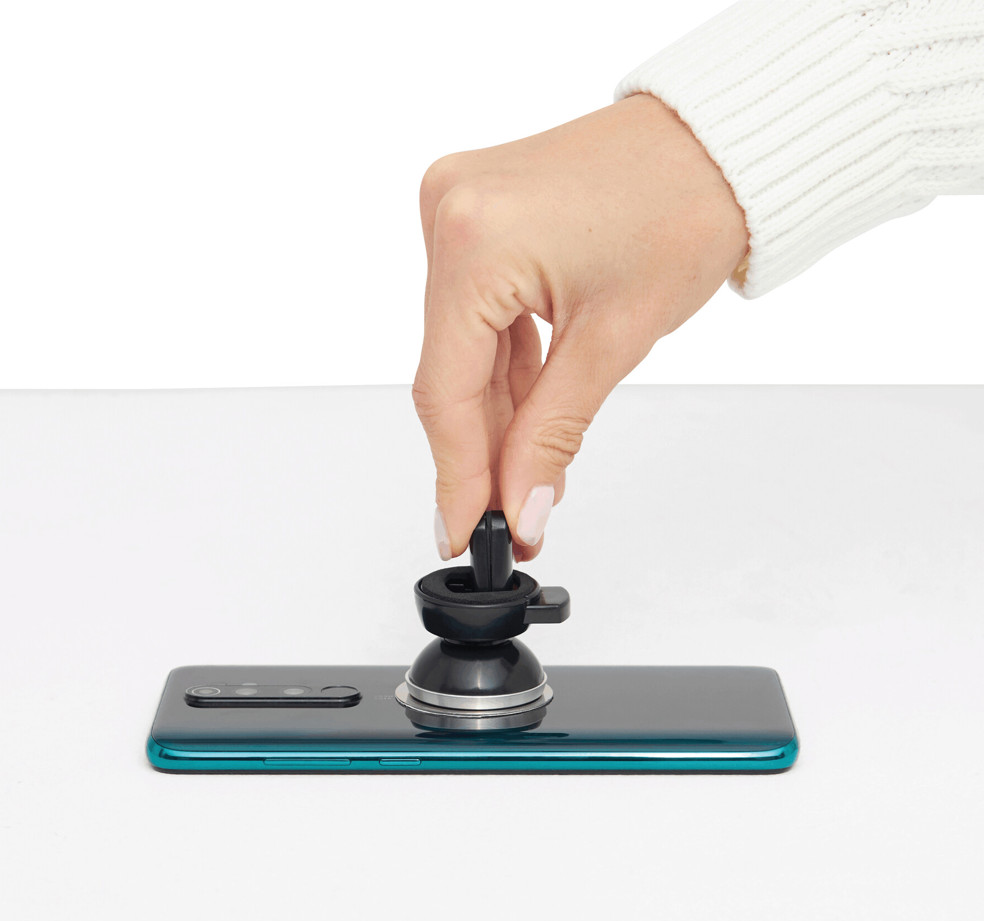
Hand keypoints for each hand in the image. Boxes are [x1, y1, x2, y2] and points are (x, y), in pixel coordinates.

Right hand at [414, 94, 747, 560]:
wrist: (718, 145)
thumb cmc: (685, 208)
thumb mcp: (613, 341)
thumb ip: (553, 435)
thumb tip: (523, 506)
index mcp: (474, 240)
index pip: (446, 389)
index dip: (456, 474)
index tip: (462, 531)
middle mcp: (448, 215)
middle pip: (451, 371)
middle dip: (483, 452)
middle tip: (506, 518)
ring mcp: (458, 211)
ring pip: (464, 347)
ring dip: (496, 416)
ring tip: (525, 480)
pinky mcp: (479, 218)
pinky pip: (479, 314)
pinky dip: (505, 369)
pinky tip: (523, 420)